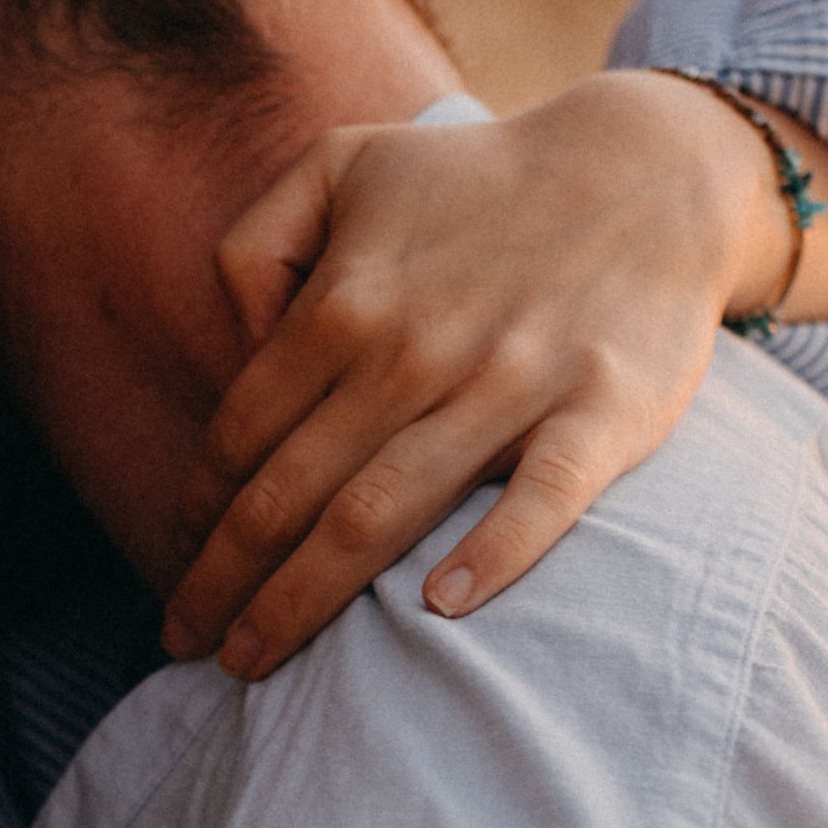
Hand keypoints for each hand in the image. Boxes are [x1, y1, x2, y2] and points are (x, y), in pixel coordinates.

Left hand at [161, 73, 827, 677]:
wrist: (653, 170)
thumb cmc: (482, 183)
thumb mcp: (344, 164)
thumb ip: (260, 241)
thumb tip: (238, 339)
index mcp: (346, 301)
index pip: (242, 432)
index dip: (197, 512)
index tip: (175, 569)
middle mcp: (413, 350)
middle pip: (289, 492)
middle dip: (224, 579)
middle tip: (186, 643)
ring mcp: (509, 384)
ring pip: (381, 512)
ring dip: (304, 598)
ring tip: (251, 662)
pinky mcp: (600, 411)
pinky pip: (542, 497)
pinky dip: (494, 553)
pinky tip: (440, 609)